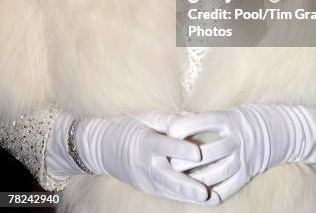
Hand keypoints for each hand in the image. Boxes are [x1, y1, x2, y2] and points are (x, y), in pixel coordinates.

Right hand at [46, 111, 219, 204]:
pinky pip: (168, 194)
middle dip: (187, 186)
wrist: (101, 148)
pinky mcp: (148, 188)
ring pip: (170, 190)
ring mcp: (146, 180)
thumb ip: (169, 120)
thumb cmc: (127, 127)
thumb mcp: (145, 118)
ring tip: (212, 199)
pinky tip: (202, 200)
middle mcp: (145, 164)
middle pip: (167, 177)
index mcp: (145, 142)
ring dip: (190, 196)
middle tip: (206, 192)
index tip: (198, 153)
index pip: (164, 146)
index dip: (180, 150)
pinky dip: (185, 197)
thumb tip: (194, 117)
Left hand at [167, 104, 315, 202]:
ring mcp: (244, 158)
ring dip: (194, 178)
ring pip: (214, 172)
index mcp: (230, 119)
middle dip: (184, 158)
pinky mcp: (248, 173)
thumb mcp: (230, 112)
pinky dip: (212, 192)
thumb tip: (177, 118)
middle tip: (166, 160)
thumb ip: (204, 118)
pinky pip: (228, 187)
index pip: (203, 122)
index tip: (169, 131)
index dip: (184, 127)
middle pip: (206, 151)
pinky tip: (198, 195)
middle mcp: (237, 139)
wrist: (284, 130)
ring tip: (177, 179)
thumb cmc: (250, 117)